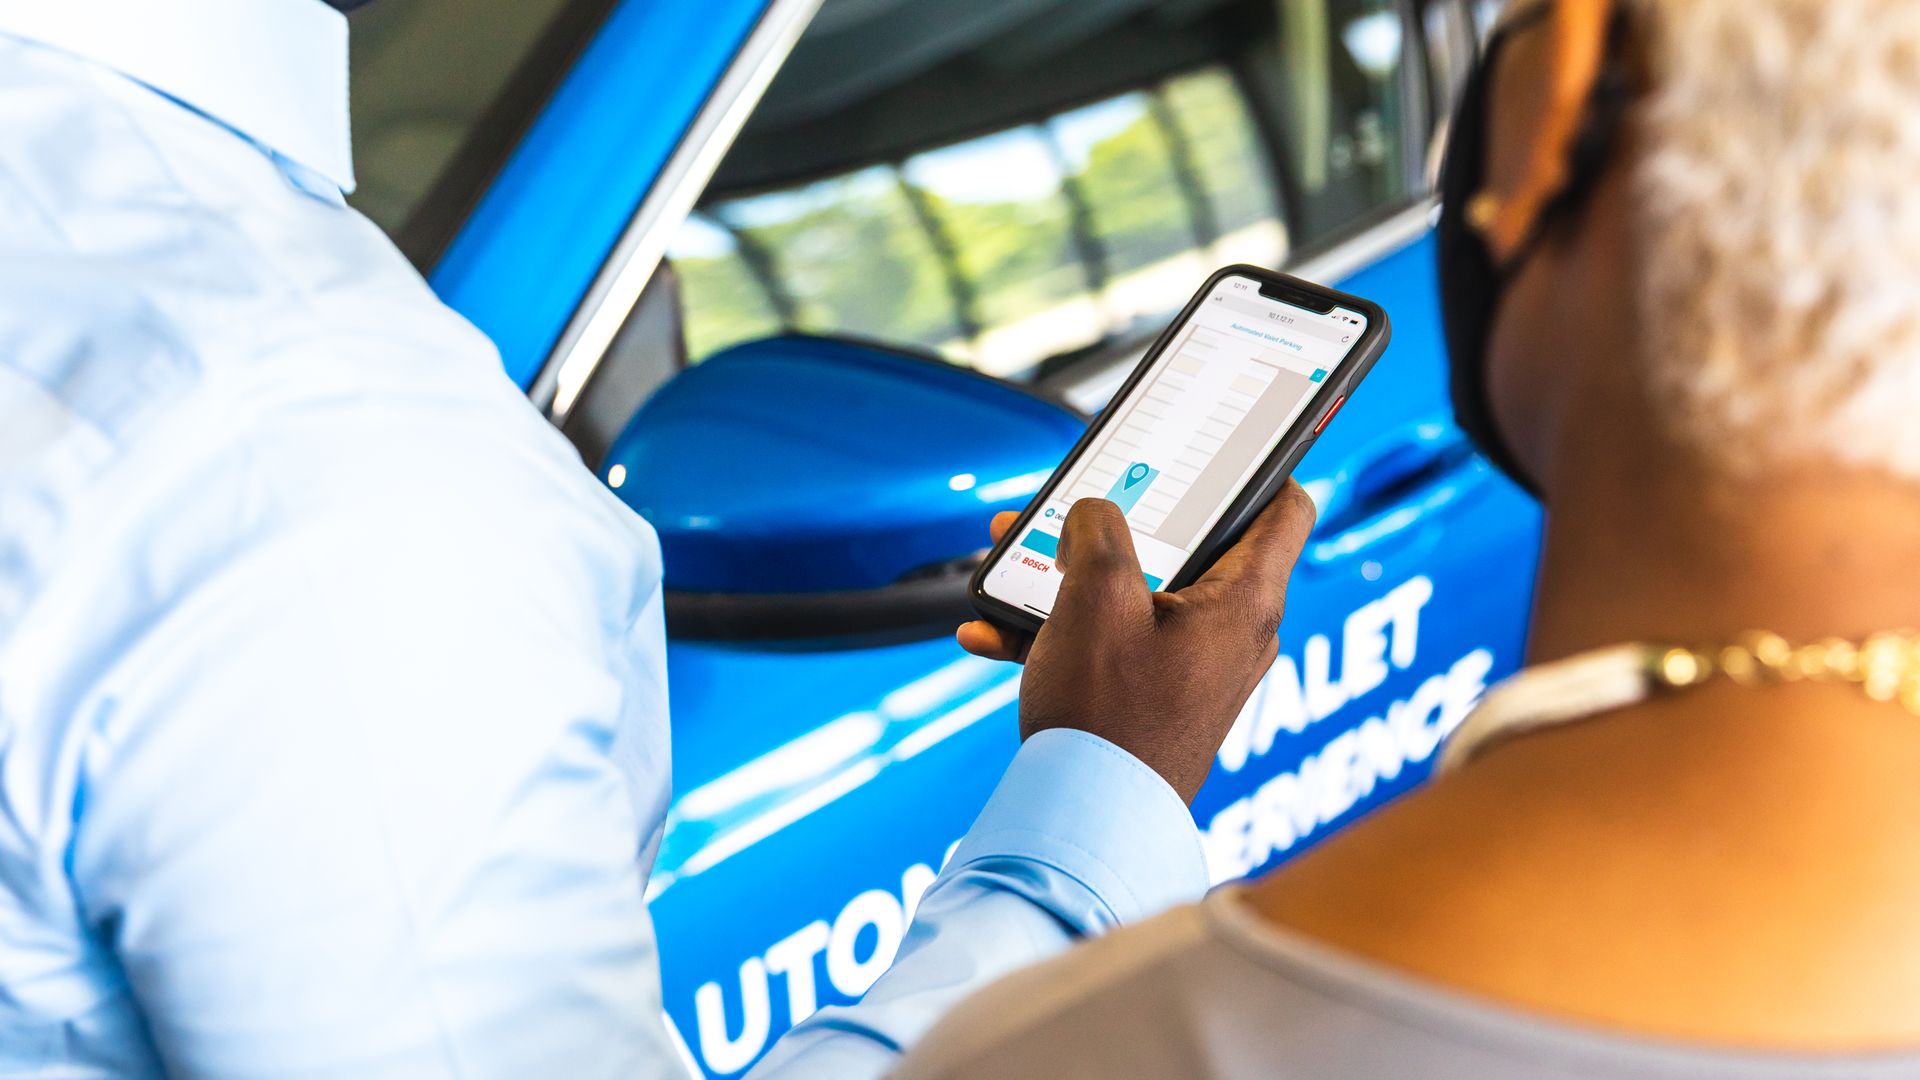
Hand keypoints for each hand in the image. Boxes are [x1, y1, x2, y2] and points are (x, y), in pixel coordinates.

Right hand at [959, 484, 1316, 802]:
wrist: (1085, 822)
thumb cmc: (1108, 716)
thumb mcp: (1096, 596)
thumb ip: (1096, 531)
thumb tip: (1092, 516)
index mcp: (1245, 601)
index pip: (1284, 506)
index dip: (1257, 465)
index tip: (1219, 445)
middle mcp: (1233, 633)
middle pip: (1191, 545)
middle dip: (1120, 519)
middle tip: (1075, 500)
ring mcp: (1196, 668)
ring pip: (1138, 593)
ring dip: (1072, 573)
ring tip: (1011, 559)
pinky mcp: (1157, 698)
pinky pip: (1113, 643)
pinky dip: (1061, 631)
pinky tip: (991, 634)